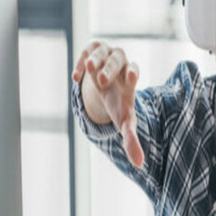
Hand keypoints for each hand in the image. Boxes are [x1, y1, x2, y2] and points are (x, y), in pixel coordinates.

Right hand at [72, 40, 144, 167]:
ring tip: (89, 70)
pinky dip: (81, 63)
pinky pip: (86, 51)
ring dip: (96, 60)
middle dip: (110, 69)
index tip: (130, 76)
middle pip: (118, 59)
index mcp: (130, 78)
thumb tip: (139, 165)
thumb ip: (131, 140)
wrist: (104, 86)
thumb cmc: (117, 104)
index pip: (134, 70)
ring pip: (102, 51)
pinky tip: (76, 78)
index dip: (132, 72)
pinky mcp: (91, 51)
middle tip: (101, 81)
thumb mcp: (124, 121)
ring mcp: (105, 54)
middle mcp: (120, 62)